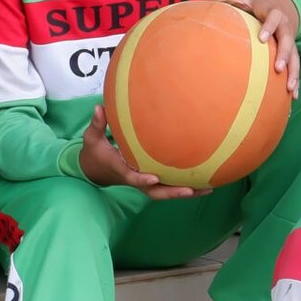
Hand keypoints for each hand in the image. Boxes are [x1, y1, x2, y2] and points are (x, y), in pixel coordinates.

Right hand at [77, 103, 207, 197]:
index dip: (143, 179)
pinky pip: (168, 186)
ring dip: (186, 192)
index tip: (154, 177)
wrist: (95, 170)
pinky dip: (186, 187)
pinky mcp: (150, 180)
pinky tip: (204, 182)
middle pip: (154, 192)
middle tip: (191, 191)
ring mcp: (143, 181)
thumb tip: (99, 107)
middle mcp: (135, 179)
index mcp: (121, 170)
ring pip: (165, 192)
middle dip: (172, 193)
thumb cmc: (95, 152)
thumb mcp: (92, 138)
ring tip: (208, 188)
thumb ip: (97, 124)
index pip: (132, 177)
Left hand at [208, 0, 300, 95]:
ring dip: (293, 73)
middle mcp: (285, 28)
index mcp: (274, 13)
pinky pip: (295, 66)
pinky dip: (295, 80)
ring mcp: (290, 41)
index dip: (269, 27)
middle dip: (284, 54)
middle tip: (278, 68)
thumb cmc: (257, 3)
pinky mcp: (292, 52)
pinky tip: (293, 96)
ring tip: (290, 89)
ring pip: (295, 57)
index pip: (274, 19)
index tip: (262, 38)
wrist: (284, 6)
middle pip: (288, 41)